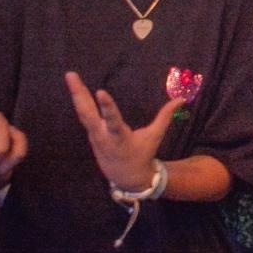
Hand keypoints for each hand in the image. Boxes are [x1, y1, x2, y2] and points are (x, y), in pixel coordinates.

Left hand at [64, 71, 182, 191]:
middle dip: (79, 94)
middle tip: (71, 75)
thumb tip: (181, 98)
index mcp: (120, 137)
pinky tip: (75, 88)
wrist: (126, 177)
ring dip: (76, 94)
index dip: (107, 107)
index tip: (100, 91)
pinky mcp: (90, 133)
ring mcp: (94, 134)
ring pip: (82, 112)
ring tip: (71, 76)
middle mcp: (102, 135)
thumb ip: (165, 116)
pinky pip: (83, 114)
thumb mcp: (155, 136)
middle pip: (87, 113)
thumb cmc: (142, 154)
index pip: (112, 120)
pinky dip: (79, 100)